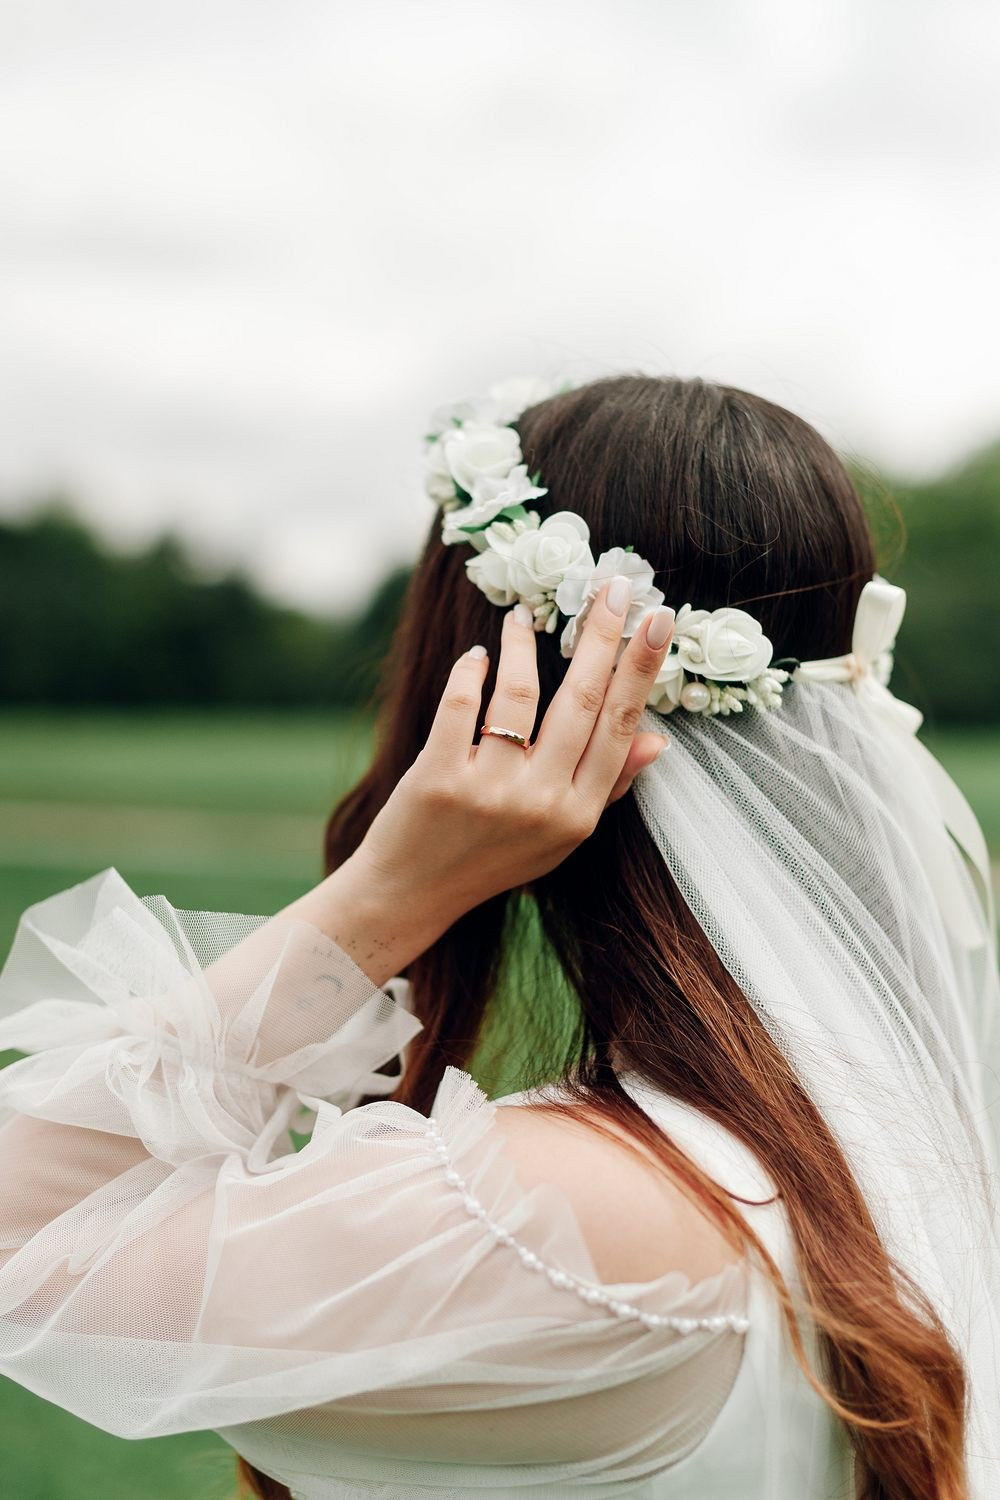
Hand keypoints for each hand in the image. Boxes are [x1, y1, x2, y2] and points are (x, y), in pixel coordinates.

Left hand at [311, 578, 673, 981]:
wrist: (412, 894)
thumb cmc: (493, 859)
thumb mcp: (562, 836)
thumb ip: (608, 787)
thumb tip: (657, 739)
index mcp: (578, 814)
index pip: (619, 727)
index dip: (640, 669)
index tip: (657, 619)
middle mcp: (539, 802)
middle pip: (581, 702)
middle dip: (602, 637)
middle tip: (612, 585)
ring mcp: (488, 789)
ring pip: (519, 695)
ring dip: (523, 646)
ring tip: (523, 617)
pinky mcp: (437, 777)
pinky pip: (461, 705)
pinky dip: (472, 671)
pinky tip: (479, 654)